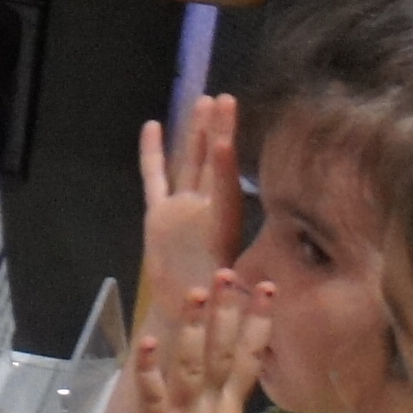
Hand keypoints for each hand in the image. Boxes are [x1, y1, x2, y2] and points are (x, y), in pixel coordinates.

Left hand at [131, 274, 270, 412]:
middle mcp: (210, 410)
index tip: (267, 289)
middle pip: (222, 352)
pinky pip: (152, 398)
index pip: (250, 359)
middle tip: (230, 273)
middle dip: (226, 311)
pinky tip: (148, 340)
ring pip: (191, 366)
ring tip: (196, 291)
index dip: (259, 322)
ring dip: (193, 328)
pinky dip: (148, 370)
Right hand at [138, 94, 244, 331]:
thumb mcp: (233, 286)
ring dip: (195, 132)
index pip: (223, 185)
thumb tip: (259, 286)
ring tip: (202, 101)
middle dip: (218, 130)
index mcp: (223, 223)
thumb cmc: (213, 301)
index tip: (229, 135)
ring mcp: (180, 208)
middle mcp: (203, 209)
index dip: (226, 161)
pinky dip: (152, 153)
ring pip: (189, 161)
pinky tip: (152, 126)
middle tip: (224, 99)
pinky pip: (155, 177)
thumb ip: (239, 280)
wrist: (187, 313)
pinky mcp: (158, 213)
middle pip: (212, 161)